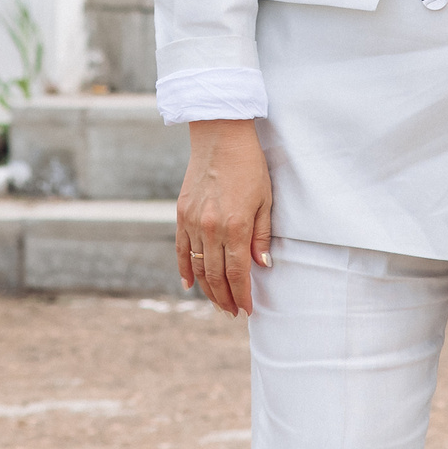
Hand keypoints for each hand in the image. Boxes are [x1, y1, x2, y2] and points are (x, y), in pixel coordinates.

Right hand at [175, 118, 272, 316]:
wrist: (220, 136)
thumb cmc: (249, 166)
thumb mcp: (265, 200)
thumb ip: (262, 235)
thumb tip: (262, 265)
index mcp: (236, 226)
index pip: (237, 272)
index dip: (242, 294)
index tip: (247, 309)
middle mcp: (211, 228)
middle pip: (216, 275)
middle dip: (225, 298)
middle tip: (232, 312)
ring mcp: (193, 222)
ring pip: (198, 266)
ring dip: (208, 289)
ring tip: (217, 303)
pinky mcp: (182, 214)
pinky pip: (181, 249)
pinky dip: (184, 269)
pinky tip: (189, 284)